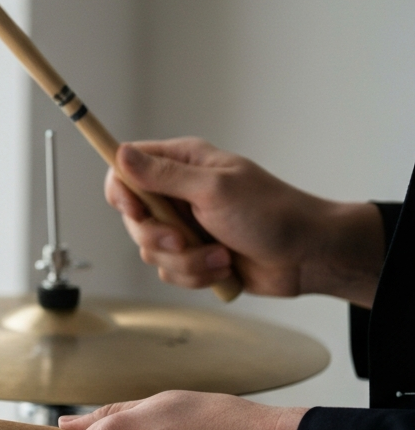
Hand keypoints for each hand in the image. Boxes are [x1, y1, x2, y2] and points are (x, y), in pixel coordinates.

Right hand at [107, 138, 383, 305]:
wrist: (307, 256)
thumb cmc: (272, 214)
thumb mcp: (214, 189)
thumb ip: (163, 175)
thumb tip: (122, 154)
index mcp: (183, 164)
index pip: (126, 170)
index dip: (122, 191)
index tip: (135, 210)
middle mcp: (179, 193)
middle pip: (133, 218)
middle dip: (158, 238)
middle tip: (184, 239)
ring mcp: (186, 226)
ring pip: (151, 251)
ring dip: (185, 260)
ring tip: (219, 256)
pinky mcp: (193, 255)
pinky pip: (170, 271)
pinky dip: (195, 274)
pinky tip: (223, 267)